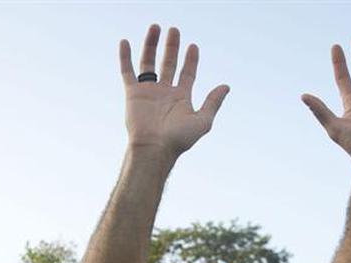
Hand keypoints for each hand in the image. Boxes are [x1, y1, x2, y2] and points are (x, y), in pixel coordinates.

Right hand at [120, 25, 228, 158]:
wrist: (154, 147)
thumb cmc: (179, 139)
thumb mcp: (203, 120)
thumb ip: (213, 102)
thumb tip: (226, 86)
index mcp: (180, 98)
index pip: (187, 73)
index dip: (191, 60)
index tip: (193, 46)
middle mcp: (164, 92)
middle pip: (168, 63)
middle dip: (172, 47)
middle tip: (174, 30)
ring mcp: (148, 91)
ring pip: (149, 62)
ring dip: (151, 45)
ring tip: (156, 27)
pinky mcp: (133, 93)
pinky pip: (127, 71)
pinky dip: (125, 57)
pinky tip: (125, 42)